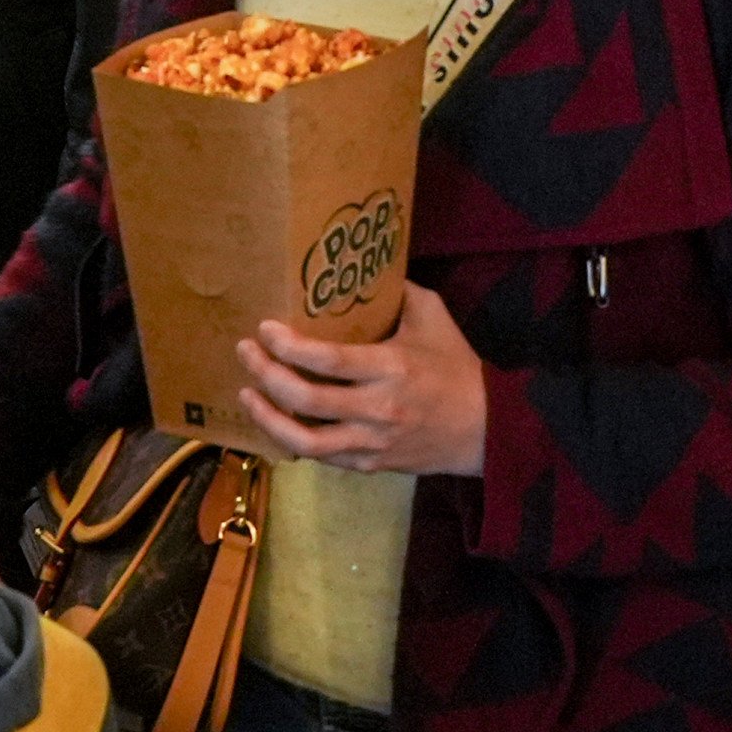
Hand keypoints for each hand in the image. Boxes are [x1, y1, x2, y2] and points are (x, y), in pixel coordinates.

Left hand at [236, 282, 488, 477]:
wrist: (486, 429)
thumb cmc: (456, 367)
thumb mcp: (433, 316)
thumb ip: (398, 290)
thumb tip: (365, 266)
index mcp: (391, 368)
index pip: (328, 360)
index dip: (288, 346)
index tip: (264, 328)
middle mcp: (377, 408)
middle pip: (305, 399)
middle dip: (266, 374)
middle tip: (246, 352)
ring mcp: (372, 442)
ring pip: (305, 440)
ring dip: (267, 417)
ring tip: (247, 393)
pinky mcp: (370, 465)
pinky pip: (323, 458)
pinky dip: (294, 441)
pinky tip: (278, 421)